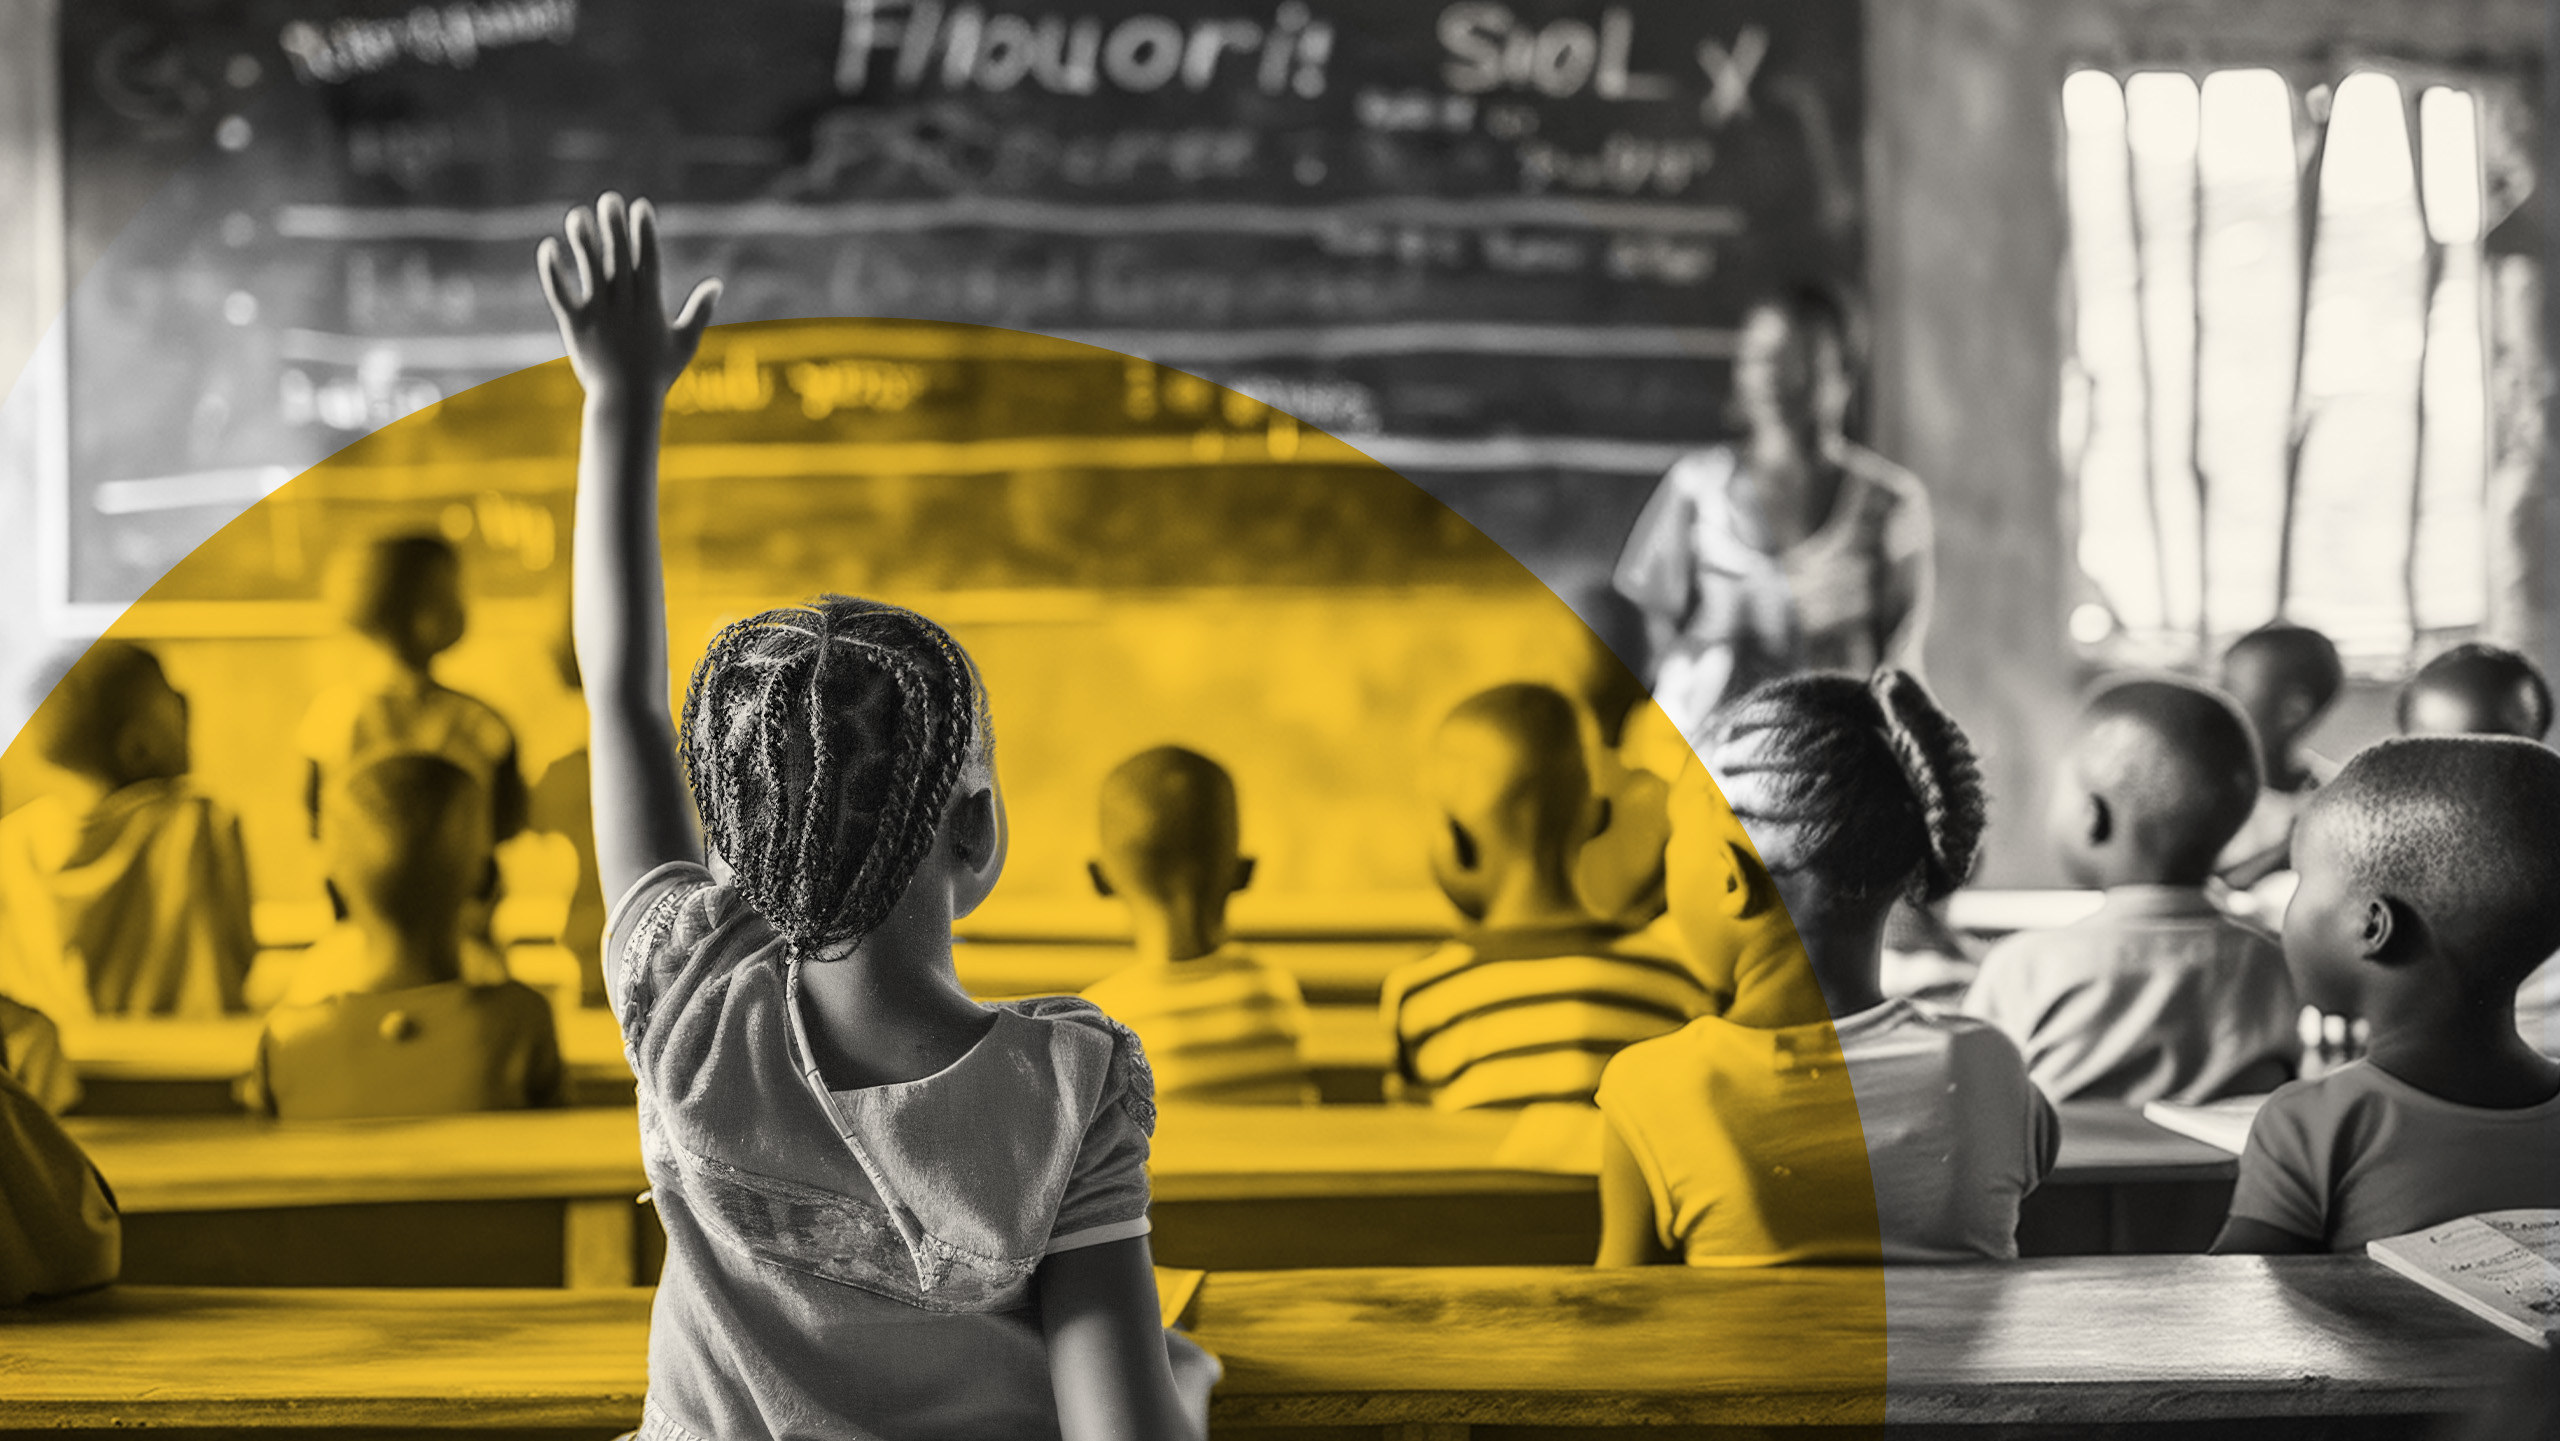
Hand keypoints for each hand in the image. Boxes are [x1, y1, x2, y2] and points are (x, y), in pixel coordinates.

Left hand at [538, 191, 720, 400]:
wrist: (626, 401)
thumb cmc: (657, 373)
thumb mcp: (685, 341)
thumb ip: (699, 311)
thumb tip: (716, 285)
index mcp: (650, 304)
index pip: (649, 259)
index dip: (645, 231)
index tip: (641, 207)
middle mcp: (624, 303)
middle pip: (619, 257)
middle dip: (615, 227)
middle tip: (610, 200)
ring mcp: (599, 313)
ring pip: (590, 269)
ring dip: (583, 241)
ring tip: (576, 215)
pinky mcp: (575, 324)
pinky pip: (561, 293)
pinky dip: (553, 271)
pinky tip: (548, 248)